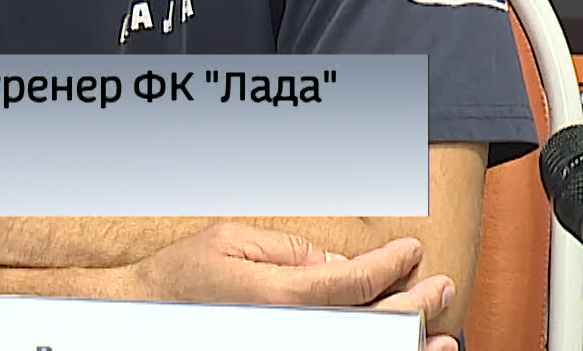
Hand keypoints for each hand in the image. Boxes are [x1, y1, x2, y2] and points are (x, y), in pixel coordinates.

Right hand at [118, 223, 460, 350]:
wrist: (140, 320)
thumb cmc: (181, 279)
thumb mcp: (234, 241)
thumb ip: (293, 250)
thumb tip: (340, 264)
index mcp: (282, 294)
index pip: (356, 279)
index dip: (392, 264)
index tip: (412, 249)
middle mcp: (292, 330)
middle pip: (372, 323)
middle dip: (415, 306)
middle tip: (442, 287)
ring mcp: (290, 348)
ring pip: (362, 350)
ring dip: (407, 345)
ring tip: (442, 339)